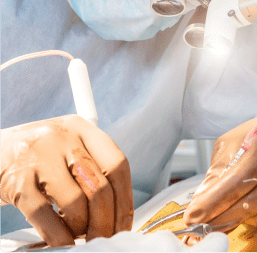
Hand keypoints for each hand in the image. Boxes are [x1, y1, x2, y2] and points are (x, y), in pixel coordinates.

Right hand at [1, 115, 132, 246]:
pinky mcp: (18, 182)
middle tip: (104, 237)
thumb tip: (116, 210)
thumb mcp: (66, 145)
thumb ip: (91, 166)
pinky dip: (59, 236)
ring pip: (76, 204)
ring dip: (82, 229)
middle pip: (99, 187)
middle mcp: (62, 138)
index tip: (124, 222)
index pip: (116, 164)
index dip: (125, 199)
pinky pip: (45, 217)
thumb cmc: (36, 153)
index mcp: (80, 128)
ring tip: (79, 234)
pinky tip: (63, 241)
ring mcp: (39, 158)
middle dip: (106, 221)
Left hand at [184, 112, 256, 233]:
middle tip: (205, 221)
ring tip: (237, 206)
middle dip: (222, 215)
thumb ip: (219, 168)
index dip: (212, 201)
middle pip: (249, 202)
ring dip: (245, 218)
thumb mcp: (234, 142)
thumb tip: (202, 198)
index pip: (235, 180)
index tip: (193, 216)